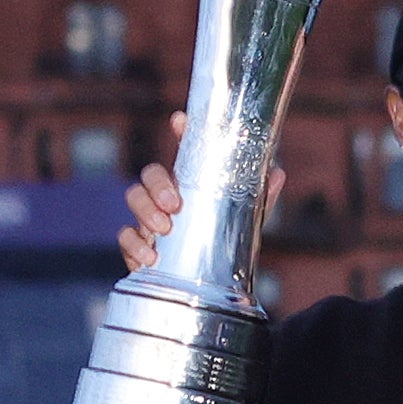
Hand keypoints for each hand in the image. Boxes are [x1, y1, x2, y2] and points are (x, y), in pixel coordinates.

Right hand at [120, 115, 288, 273]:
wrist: (204, 283)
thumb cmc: (222, 244)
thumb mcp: (245, 221)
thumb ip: (259, 199)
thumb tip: (277, 173)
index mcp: (191, 184)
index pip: (184, 152)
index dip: (181, 132)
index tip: (179, 120)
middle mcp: (165, 196)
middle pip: (150, 173)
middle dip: (158, 184)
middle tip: (175, 205)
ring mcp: (148, 218)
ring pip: (134, 198)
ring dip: (146, 210)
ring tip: (163, 229)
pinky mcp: (137, 244)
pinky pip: (125, 236)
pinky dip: (134, 245)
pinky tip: (150, 257)